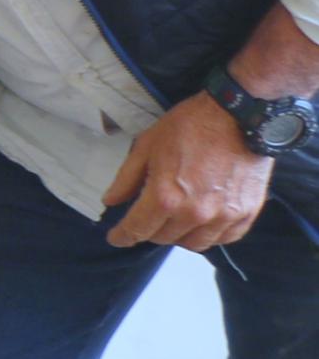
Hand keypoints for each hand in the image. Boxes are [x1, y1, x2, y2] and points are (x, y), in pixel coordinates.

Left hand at [104, 93, 275, 250]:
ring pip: (194, 244)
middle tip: (149, 217)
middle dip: (150, 230)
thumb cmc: (188, 126)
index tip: (116, 237)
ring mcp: (224, 216)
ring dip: (180, 235)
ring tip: (175, 221)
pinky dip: (210, 235)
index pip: (137, 230)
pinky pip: (224, 238)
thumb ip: (127, 179)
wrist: (237, 114)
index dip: (122, 236)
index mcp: (164, 197)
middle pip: (164, 238)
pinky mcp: (247, 213)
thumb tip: (111, 202)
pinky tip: (203, 222)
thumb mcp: (147, 146)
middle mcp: (194, 214)